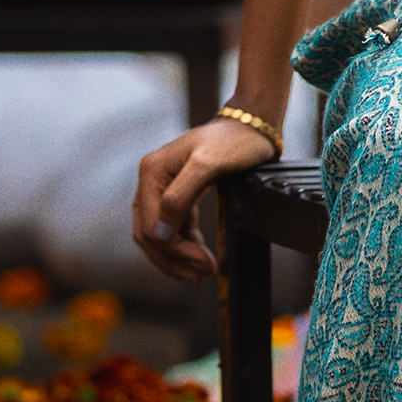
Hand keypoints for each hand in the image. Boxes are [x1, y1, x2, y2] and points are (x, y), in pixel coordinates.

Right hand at [133, 114, 279, 282]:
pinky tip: (199, 254)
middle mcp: (151, 180)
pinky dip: (184, 243)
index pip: (150, 226)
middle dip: (173, 259)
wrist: (251, 127)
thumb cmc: (234, 141)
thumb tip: (159, 232)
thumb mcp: (208, 165)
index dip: (173, 251)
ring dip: (177, 256)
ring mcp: (163, 187)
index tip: (201, 264)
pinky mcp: (178, 193)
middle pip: (150, 234)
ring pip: (159, 234)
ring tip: (202, 270)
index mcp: (152, 172)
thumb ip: (179, 197)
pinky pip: (173, 226)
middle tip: (201, 275)